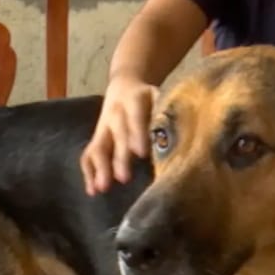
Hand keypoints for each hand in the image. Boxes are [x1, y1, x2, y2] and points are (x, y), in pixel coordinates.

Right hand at [80, 72, 158, 194]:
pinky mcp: (96, 138)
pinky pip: (88, 155)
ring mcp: (104, 126)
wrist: (125, 84)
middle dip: (120, 158)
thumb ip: (167, 114)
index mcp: (135, 100)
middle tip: (124, 179)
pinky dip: (89, 172)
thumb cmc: (150, 97)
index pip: (135, 117)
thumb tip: (185, 137)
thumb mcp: (160, 97)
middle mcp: (116, 113)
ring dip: (100, 168)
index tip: (141, 152)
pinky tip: (93, 190)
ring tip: (102, 188)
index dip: (137, 133)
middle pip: (117, 136)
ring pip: (98, 147)